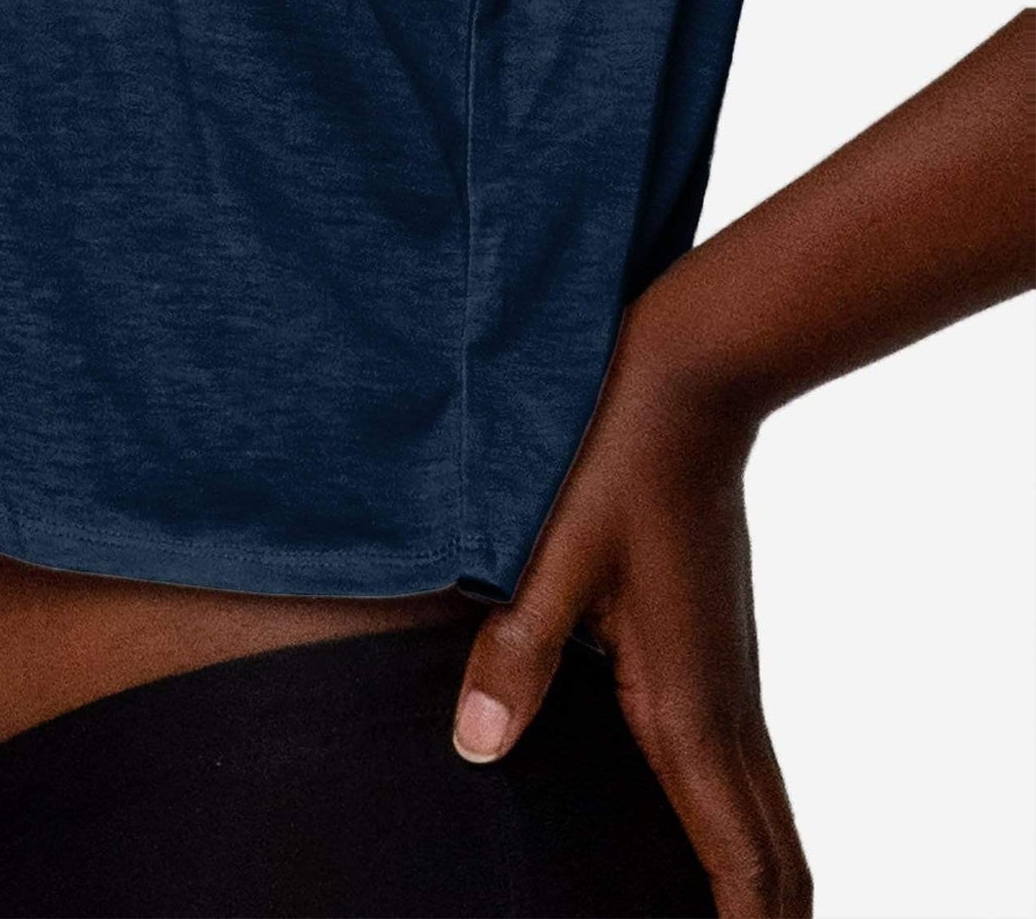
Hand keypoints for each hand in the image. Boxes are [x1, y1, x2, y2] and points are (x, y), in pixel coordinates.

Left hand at [449, 299, 812, 918]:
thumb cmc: (616, 463)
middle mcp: (723, 702)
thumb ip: (516, 654)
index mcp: (686, 701)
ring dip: (754, 876)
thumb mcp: (553, 555)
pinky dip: (740, 821)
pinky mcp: (717, 647)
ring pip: (765, 811)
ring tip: (720, 914)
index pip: (742, 858)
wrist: (687, 385)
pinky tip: (701, 821)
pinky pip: (744, 764)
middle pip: (774, 856)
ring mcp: (729, 675)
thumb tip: (477, 751)